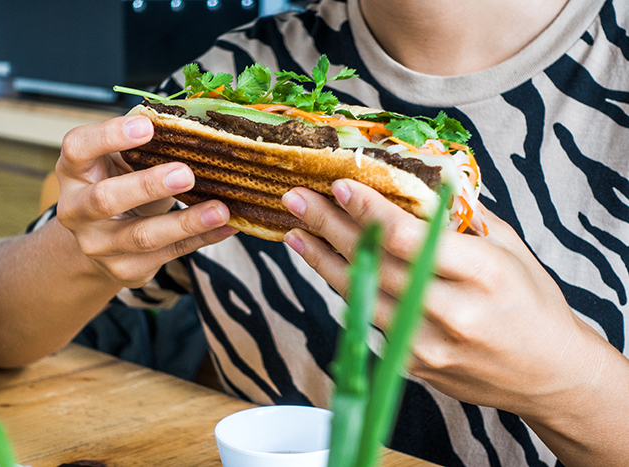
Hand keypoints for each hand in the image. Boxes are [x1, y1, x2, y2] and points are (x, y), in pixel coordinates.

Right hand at [55, 115, 236, 287]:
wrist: (101, 239)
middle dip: (147, 186)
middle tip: (186, 174)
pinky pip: (169, 253)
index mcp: (74, 169)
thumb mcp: (120, 161)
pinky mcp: (125, 269)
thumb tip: (194, 124)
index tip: (147, 126)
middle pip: (106, 199)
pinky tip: (225, 226)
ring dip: (186, 222)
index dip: (109, 136)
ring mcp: (98, 244)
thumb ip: (144, 144)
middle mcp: (76, 209)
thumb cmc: (118, 184)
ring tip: (220, 209)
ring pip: (142, 236)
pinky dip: (201, 238)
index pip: (78, 147)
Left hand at [281, 180, 618, 425]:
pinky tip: (326, 266)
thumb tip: (418, 183)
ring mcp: (430, 346)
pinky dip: (347, 290)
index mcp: (484, 275)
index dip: (368, 211)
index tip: (337, 185)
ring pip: (362, 297)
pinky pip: (371, 320)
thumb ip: (463, 219)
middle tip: (295, 199)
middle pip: (376, 265)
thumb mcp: (511, 250)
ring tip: (296, 232)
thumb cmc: (533, 305)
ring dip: (323, 262)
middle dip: (329, 228)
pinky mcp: (415, 366)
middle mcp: (454, 314)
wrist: (551, 376)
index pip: (411, 239)